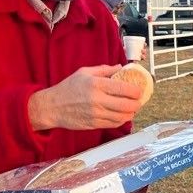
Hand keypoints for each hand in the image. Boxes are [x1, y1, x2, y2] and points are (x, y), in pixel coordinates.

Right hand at [27, 65, 144, 130]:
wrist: (52, 107)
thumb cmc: (68, 88)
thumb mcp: (84, 72)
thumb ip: (104, 70)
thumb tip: (120, 67)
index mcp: (96, 84)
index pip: (123, 89)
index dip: (136, 91)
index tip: (139, 90)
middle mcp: (97, 100)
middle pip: (126, 105)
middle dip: (137, 103)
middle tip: (139, 100)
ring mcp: (96, 114)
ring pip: (122, 116)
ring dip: (131, 113)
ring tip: (132, 108)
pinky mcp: (94, 124)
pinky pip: (114, 124)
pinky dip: (122, 120)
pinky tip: (123, 115)